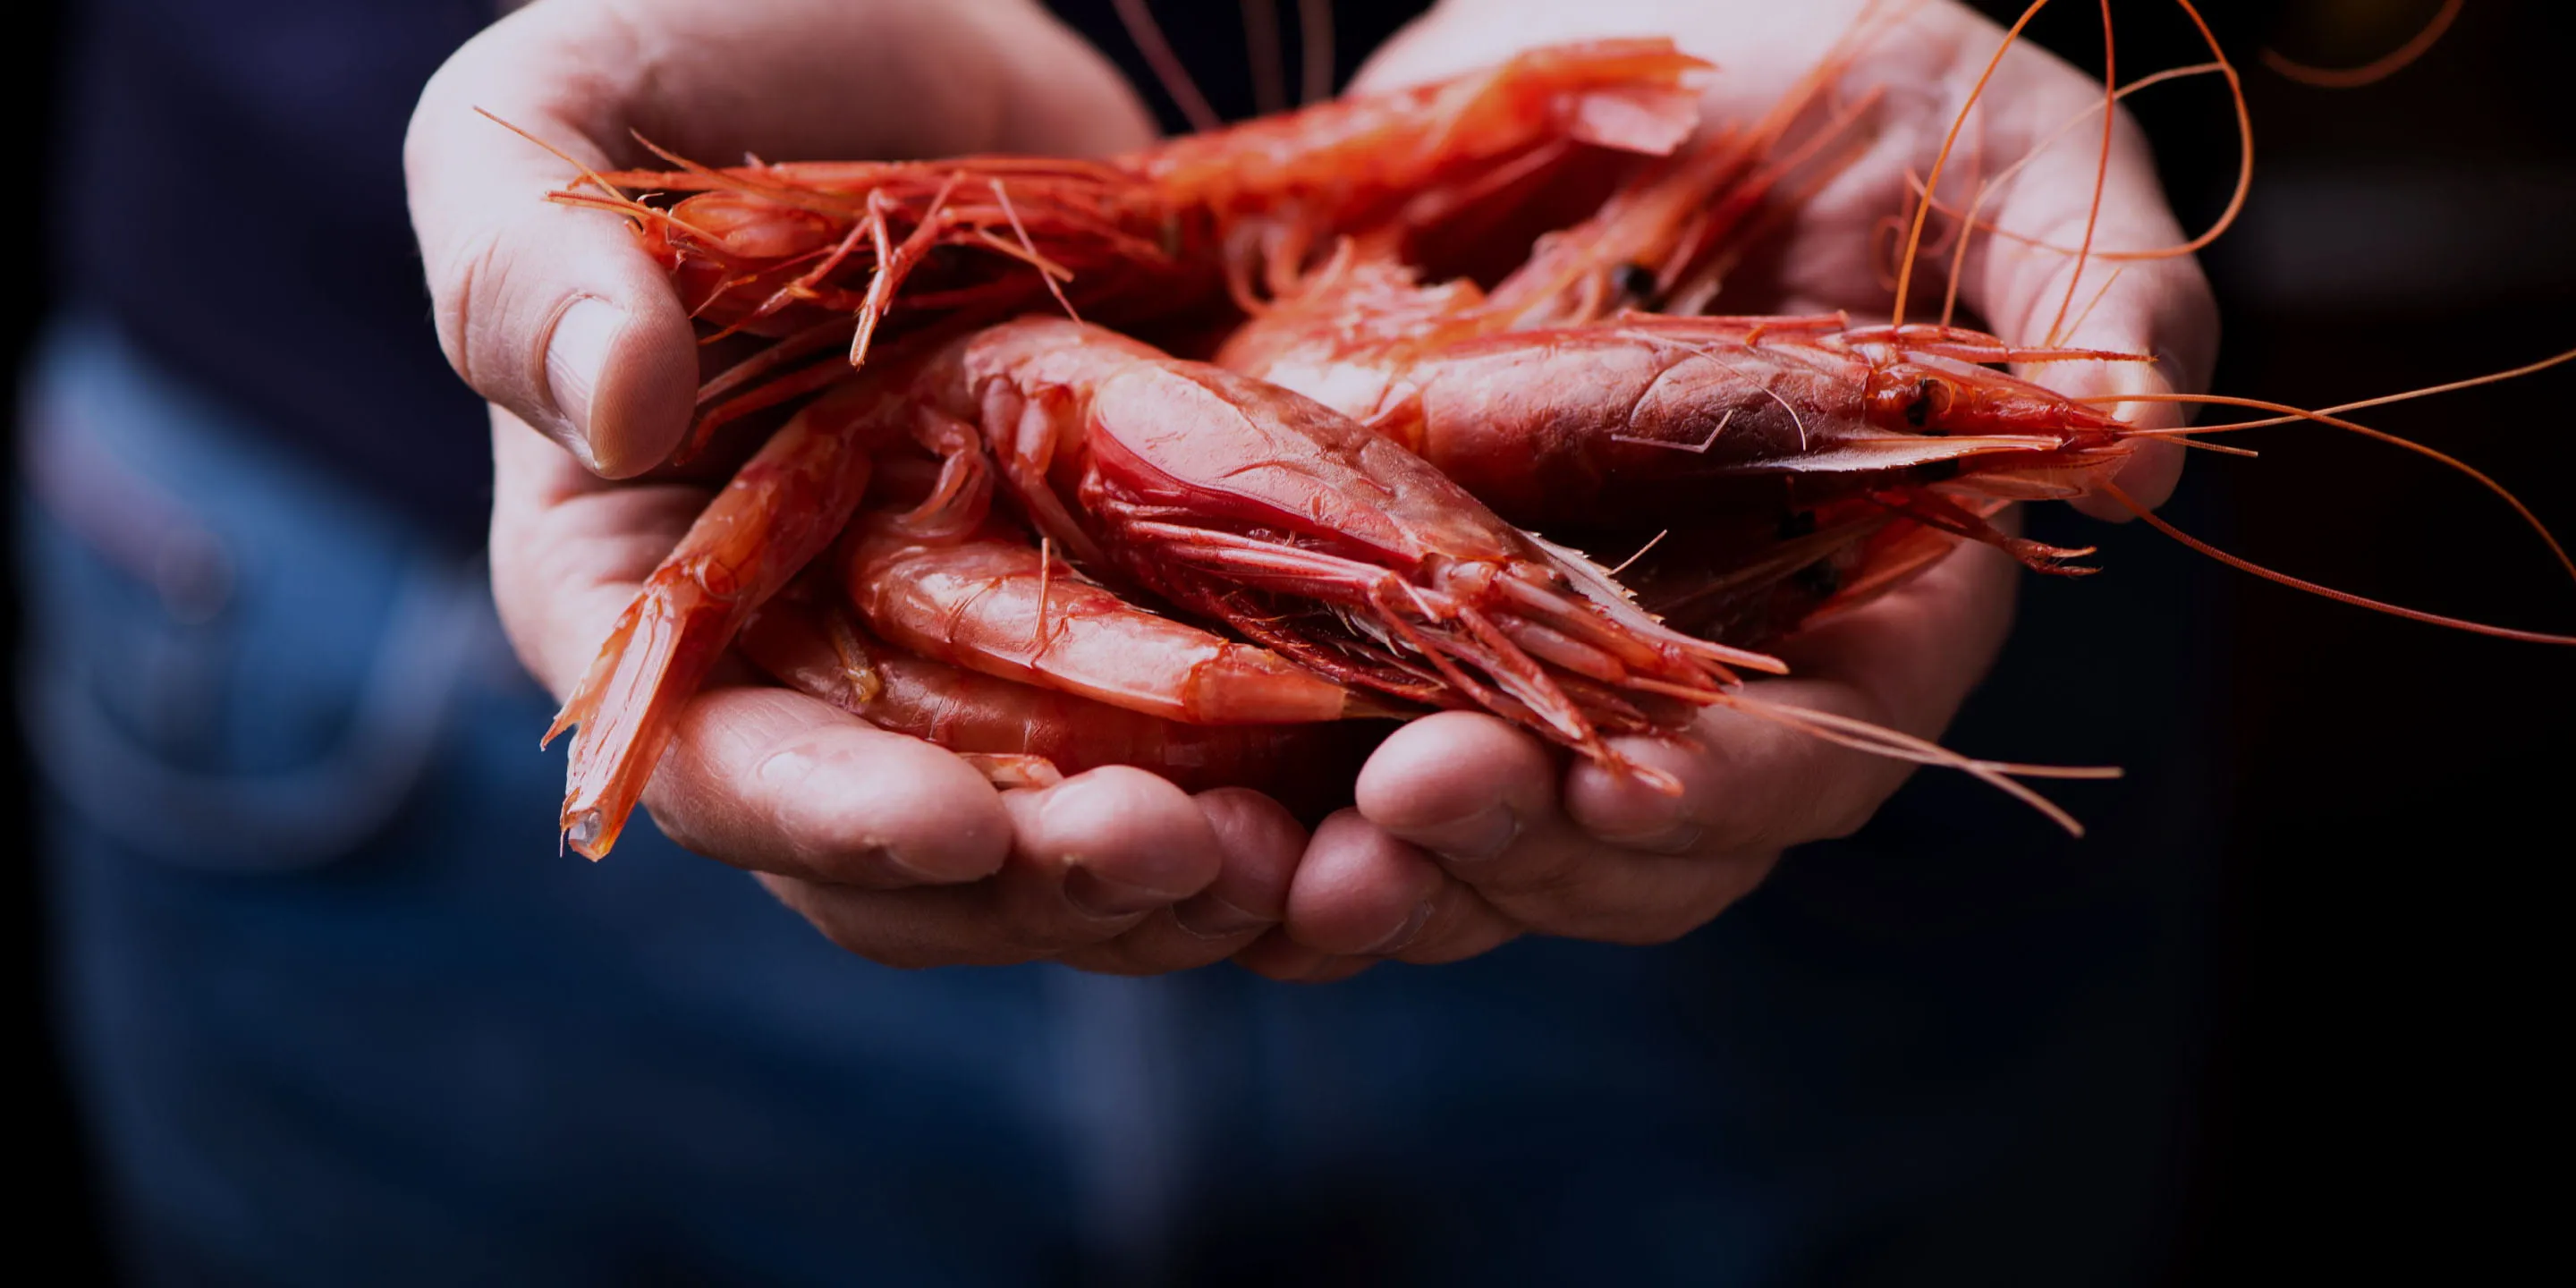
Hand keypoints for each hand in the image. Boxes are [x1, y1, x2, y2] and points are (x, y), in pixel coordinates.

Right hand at [411, 0, 1302, 970]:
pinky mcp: (1119, 612)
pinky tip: (1360, 796)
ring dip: (1177, 880)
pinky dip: (1269, 795)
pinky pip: (1190, 757)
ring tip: (1304, 856)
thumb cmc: (716, 58)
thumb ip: (525, 255)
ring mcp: (976, 649)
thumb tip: (603, 408)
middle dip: (1046, 880)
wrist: (936, 32)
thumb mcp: (570, 106)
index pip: (719, 767)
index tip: (963, 826)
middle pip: (911, 861)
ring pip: (1061, 846)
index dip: (830, 817)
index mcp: (646, 596)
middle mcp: (809, 665)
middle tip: (1186, 854)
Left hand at [1241, 0, 2218, 978]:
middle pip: (1647, 834)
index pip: (1830, 738)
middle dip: (1536, 850)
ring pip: (1499, 824)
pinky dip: (1292, 801)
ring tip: (1306, 866)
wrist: (1641, 20)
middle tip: (1411, 814)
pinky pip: (1353, 744)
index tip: (1625, 789)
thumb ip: (2092, 280)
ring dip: (1406, 868)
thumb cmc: (1855, 69)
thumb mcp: (1998, 141)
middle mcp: (1714, 648)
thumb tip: (2143, 451)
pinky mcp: (1413, 593)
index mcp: (1873, 580)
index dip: (1739, 782)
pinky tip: (1215, 814)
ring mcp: (1556, 634)